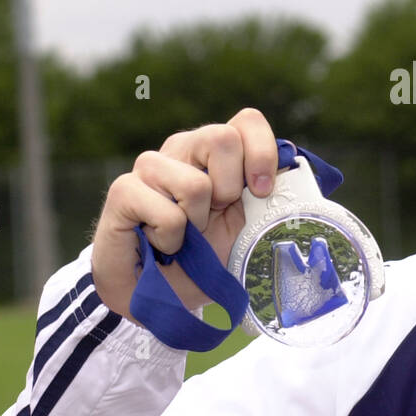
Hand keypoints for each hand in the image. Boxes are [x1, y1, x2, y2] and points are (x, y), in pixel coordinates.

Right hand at [89, 107, 278, 323]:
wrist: (158, 294)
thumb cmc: (203, 258)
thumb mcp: (245, 227)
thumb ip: (265, 196)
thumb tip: (292, 175)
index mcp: (216, 153)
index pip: (246, 122)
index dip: (262, 153)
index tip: (262, 191)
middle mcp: (183, 150)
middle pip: (222, 138)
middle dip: (230, 189)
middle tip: (214, 217)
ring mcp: (150, 167)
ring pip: (196, 184)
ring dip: (197, 223)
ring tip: (184, 235)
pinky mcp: (123, 191)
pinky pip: (168, 214)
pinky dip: (170, 240)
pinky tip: (159, 243)